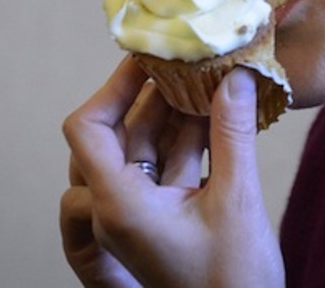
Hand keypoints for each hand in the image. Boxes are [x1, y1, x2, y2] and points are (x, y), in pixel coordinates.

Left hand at [60, 57, 283, 286]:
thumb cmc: (232, 282)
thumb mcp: (236, 200)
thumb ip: (232, 134)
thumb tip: (237, 77)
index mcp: (118, 206)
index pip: (87, 130)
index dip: (112, 88)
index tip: (147, 59)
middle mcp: (118, 208)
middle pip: (119, 133)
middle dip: (153, 94)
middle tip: (186, 60)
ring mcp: (140, 214)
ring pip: (146, 148)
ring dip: (176, 113)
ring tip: (209, 78)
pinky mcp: (164, 217)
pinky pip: (166, 166)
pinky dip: (188, 139)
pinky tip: (219, 113)